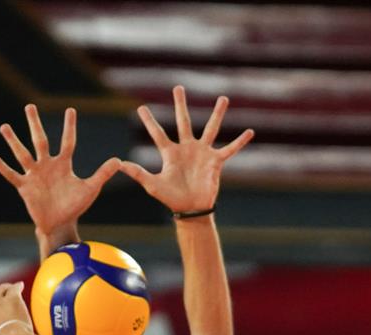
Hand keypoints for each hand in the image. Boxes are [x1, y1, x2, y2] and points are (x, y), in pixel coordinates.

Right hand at [0, 105, 119, 242]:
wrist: (60, 223)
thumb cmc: (75, 206)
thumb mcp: (90, 189)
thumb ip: (103, 174)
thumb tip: (119, 160)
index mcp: (63, 164)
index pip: (67, 141)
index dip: (69, 127)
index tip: (70, 110)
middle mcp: (47, 165)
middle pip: (40, 140)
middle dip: (35, 124)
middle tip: (29, 106)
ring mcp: (34, 175)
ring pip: (23, 154)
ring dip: (13, 141)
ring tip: (4, 126)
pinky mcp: (25, 187)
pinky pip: (13, 175)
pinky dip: (3, 168)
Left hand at [119, 85, 253, 212]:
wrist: (191, 210)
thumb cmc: (171, 199)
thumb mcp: (152, 185)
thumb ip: (138, 173)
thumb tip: (119, 164)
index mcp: (170, 153)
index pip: (158, 133)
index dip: (149, 121)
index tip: (140, 107)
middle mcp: (187, 149)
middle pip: (183, 121)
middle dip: (180, 105)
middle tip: (178, 87)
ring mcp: (202, 153)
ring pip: (211, 128)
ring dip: (217, 114)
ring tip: (224, 98)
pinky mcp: (216, 162)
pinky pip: (230, 149)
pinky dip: (240, 142)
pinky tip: (250, 132)